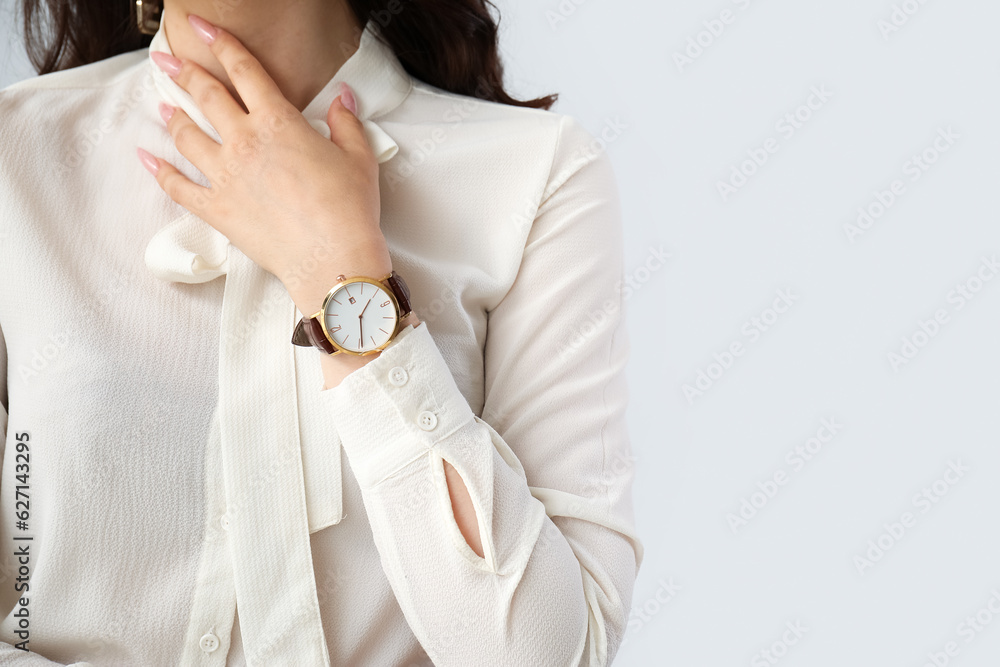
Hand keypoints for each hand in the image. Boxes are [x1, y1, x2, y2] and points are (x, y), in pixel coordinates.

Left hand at [136, 13, 390, 314]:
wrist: (332, 258)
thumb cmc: (349, 210)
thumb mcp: (358, 158)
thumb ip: (346, 123)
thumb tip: (343, 100)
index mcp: (278, 122)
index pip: (244, 70)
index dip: (220, 42)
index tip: (202, 27)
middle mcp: (244, 142)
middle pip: (205, 96)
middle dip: (183, 72)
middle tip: (167, 60)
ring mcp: (225, 176)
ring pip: (187, 136)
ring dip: (173, 117)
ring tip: (164, 106)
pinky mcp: (217, 209)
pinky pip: (178, 187)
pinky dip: (159, 172)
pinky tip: (147, 159)